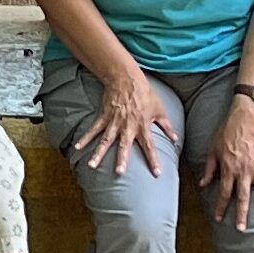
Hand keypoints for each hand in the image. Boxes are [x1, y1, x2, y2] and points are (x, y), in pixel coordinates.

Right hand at [72, 63, 177, 179]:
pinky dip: (85, 138)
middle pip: (124, 146)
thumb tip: (176, 139)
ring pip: (105, 141)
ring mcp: (114, 123)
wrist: (126, 79)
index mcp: (142, 127)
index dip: (154, 160)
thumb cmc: (145, 94)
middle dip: (121, 159)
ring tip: (91, 165)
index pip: (150, 147)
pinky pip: (93, 130)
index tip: (157, 173)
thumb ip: (167, 126)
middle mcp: (127, 127)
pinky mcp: (104, 117)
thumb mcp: (159, 110)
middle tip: (119, 173)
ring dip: (98, 153)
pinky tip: (78, 148)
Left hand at [199, 96, 253, 228]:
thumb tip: (202, 184)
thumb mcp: (212, 150)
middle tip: (242, 229)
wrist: (245, 119)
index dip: (221, 207)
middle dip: (242, 214)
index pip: (223, 193)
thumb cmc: (226, 133)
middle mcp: (243, 173)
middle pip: (243, 197)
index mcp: (228, 170)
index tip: (219, 218)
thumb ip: (209, 169)